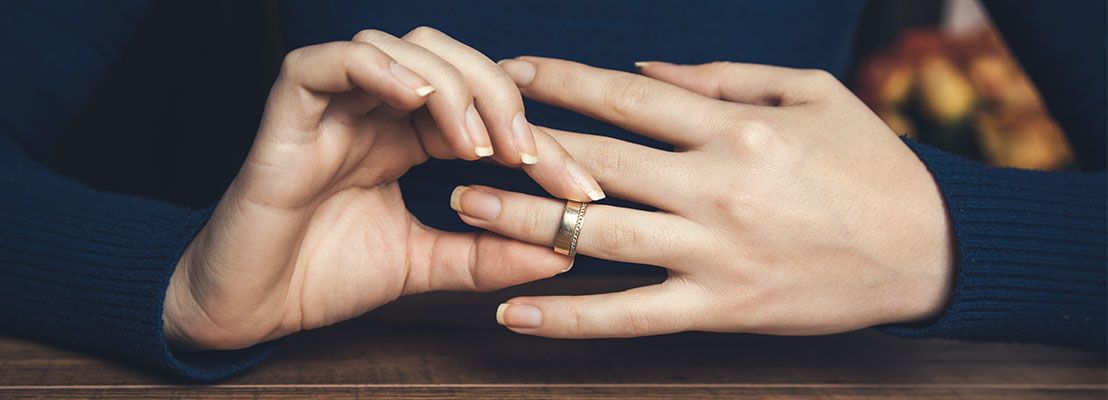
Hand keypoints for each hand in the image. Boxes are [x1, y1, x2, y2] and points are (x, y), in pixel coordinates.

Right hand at [162, 29, 604, 349]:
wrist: (251, 307)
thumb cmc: (326, 277)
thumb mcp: (427, 264)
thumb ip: (488, 253)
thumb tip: (564, 251)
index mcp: (408, 137)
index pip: (485, 111)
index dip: (538, 140)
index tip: (579, 189)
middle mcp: (376, 110)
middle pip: (453, 61)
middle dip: (502, 101)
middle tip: (529, 156)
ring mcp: (335, 103)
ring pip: (403, 48)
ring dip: (451, 87)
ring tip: (475, 143)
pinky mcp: (290, 105)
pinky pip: (333, 61)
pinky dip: (378, 70)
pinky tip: (417, 101)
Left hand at [454, 57, 954, 337]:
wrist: (929, 249)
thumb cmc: (869, 162)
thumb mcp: (809, 94)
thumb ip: (723, 79)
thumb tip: (646, 71)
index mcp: (733, 128)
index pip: (625, 97)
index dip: (561, 81)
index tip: (512, 72)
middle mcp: (714, 187)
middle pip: (596, 161)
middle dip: (522, 148)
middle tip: (459, 141)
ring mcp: (714, 252)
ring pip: (599, 235)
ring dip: (526, 219)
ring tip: (465, 208)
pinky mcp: (721, 308)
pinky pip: (631, 315)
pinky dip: (571, 317)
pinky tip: (516, 310)